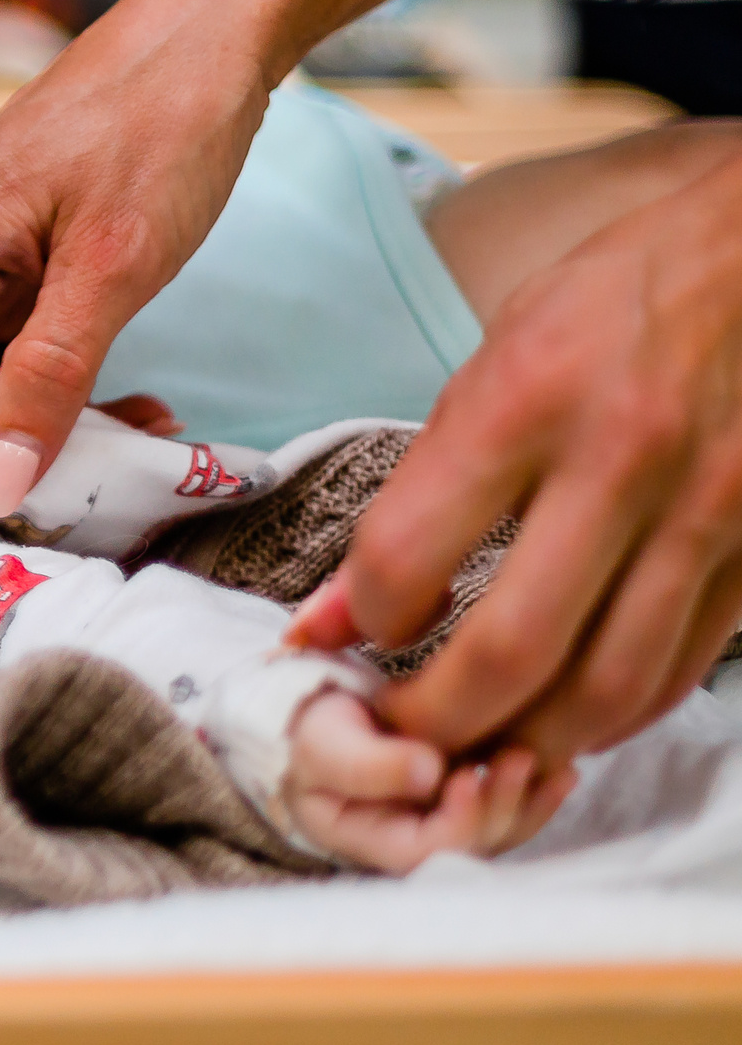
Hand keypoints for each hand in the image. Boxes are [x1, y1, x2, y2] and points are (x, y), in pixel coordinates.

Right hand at [0, 20, 266, 513]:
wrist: (212, 34)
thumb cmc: (159, 126)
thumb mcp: (113, 266)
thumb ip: (49, 378)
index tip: (3, 510)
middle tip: (63, 485)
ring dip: (23, 419)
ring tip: (124, 440)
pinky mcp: (12, 256)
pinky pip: (4, 343)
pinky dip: (51, 382)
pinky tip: (126, 401)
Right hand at [283, 690, 575, 871]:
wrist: (314, 713)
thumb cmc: (310, 733)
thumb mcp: (324, 745)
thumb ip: (369, 764)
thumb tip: (428, 772)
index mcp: (374, 842)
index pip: (429, 850)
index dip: (459, 819)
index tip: (467, 773)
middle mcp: (416, 843)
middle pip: (474, 844)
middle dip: (503, 805)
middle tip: (520, 758)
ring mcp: (444, 824)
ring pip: (500, 829)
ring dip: (529, 800)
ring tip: (554, 765)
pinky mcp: (464, 801)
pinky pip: (509, 806)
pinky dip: (536, 790)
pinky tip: (562, 769)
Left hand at [291, 155, 741, 762]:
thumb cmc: (617, 299)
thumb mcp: (495, 359)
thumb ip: (423, 488)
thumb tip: (339, 612)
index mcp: (526, 399)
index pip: (408, 553)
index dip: (362, 618)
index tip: (347, 634)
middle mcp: (619, 462)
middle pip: (510, 651)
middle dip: (436, 719)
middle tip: (399, 736)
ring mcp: (705, 513)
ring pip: (607, 687)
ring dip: (528, 739)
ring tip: (478, 745)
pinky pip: (679, 670)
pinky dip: (614, 714)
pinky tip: (568, 714)